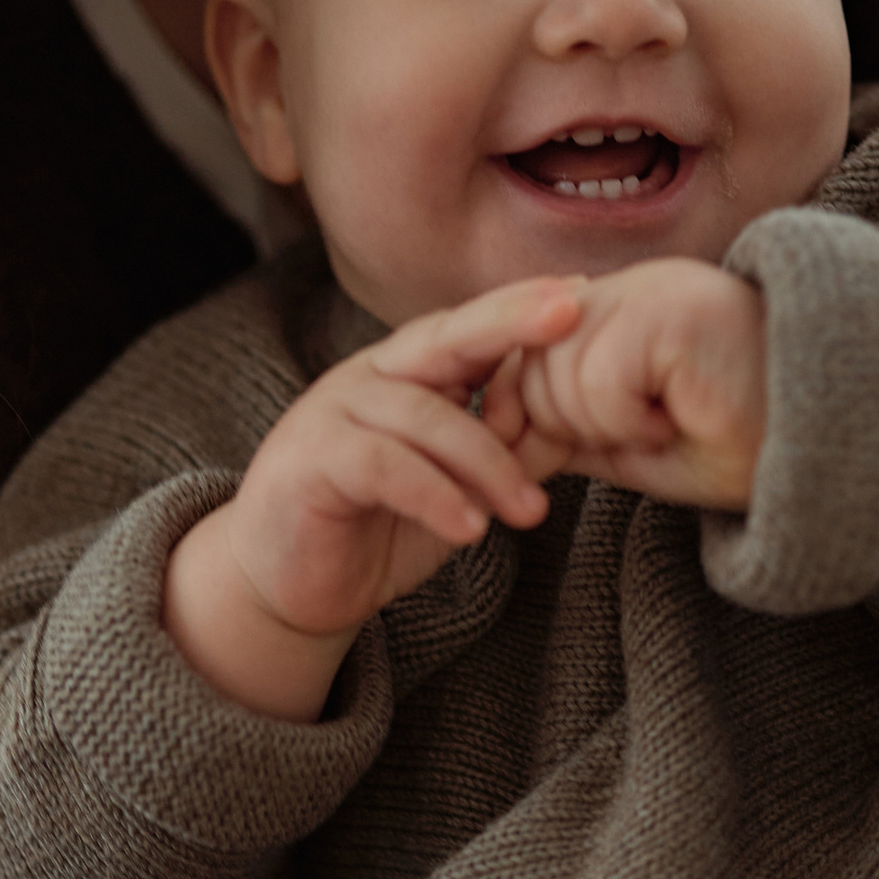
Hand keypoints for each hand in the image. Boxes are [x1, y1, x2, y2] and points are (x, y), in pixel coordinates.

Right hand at [165, 277, 579, 718]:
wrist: (294, 586)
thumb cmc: (386, 524)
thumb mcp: (464, 484)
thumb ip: (511, 451)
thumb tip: (585, 427)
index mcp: (412, 373)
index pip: (471, 329)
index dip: (523, 308)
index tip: (582, 292)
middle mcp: (372, 377)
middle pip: (445, 337)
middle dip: (510, 320)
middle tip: (570, 313)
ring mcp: (333, 412)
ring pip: (425, 415)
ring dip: (488, 464)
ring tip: (531, 512)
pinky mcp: (309, 462)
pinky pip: (382, 466)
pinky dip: (433, 494)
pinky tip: (470, 529)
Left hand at [510, 258, 766, 510]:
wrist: (835, 447)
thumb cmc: (754, 447)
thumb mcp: (641, 445)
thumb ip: (576, 428)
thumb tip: (508, 437)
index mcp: (630, 309)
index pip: (530, 347)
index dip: (525, 410)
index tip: (543, 461)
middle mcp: (636, 288)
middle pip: (530, 363)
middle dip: (561, 425)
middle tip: (637, 441)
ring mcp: (655, 292)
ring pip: (556, 374)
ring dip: (604, 427)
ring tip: (668, 427)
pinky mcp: (671, 313)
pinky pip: (597, 382)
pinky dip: (627, 422)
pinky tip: (680, 420)